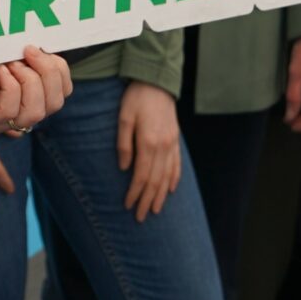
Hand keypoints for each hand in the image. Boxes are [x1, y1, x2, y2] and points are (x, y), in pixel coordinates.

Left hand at [0, 46, 72, 135]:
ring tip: (12, 62)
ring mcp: (2, 118)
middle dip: (49, 72)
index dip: (59, 69)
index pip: (63, 90)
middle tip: (27, 49)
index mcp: (28, 94)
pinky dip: (11, 87)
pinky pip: (10, 111)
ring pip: (37, 112)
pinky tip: (0, 71)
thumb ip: (18, 46)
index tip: (37, 45)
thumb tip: (38, 35)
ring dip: (30, 81)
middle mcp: (19, 109)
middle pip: (55, 102)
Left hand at [116, 80, 182, 221]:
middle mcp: (164, 147)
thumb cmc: (136, 98)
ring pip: (167, 177)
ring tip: (154, 210)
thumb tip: (123, 167)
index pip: (142, 176)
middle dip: (147, 201)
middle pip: (156, 181)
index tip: (128, 206)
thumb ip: (124, 143)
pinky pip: (176, 165)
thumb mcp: (124, 117)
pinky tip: (169, 190)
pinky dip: (173, 180)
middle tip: (139, 217)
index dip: (135, 193)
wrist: (156, 82)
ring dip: (160, 196)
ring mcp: (172, 144)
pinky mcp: (175, 140)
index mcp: (149, 142)